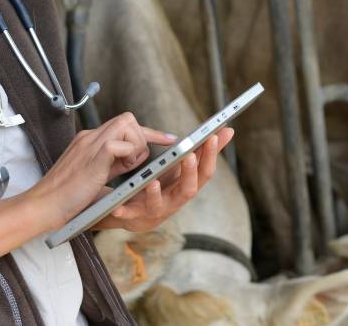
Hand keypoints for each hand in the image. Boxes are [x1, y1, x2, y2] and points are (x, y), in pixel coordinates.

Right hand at [28, 112, 176, 228]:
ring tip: (126, 168)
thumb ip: (112, 164)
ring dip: (135, 146)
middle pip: (128, 118)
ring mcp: (90, 144)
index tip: (168, 139)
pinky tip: (121, 170)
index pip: (124, 125)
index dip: (147, 133)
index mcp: (90, 141)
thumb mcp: (95, 175)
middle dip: (143, 138)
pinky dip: (127, 155)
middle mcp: (90, 137)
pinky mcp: (93, 155)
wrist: (44, 205)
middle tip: (137, 162)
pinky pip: (119, 143)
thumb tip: (132, 160)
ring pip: (127, 124)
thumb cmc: (67, 197)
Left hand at [92, 127, 233, 232]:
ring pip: (160, 204)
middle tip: (189, 155)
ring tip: (153, 182)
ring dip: (156, 194)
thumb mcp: (184, 168)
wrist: (138, 214)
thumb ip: (205, 152)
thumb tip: (228, 130)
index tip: (212, 136)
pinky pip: (130, 215)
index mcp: (188, 186)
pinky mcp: (135, 217)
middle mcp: (175, 201)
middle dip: (189, 173)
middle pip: (188, 189)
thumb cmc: (166, 186)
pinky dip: (124, 211)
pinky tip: (118, 206)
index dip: (211, 156)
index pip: (205, 173)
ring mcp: (156, 210)